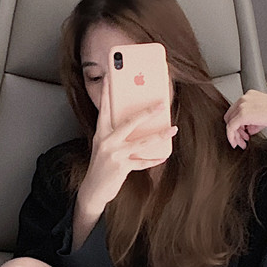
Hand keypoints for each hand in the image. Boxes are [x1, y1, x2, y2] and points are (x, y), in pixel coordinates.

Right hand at [78, 81, 177, 214]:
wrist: (93, 190)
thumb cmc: (102, 165)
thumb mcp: (105, 146)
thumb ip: (116, 134)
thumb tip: (137, 123)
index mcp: (101, 133)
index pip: (105, 108)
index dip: (107, 92)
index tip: (111, 77)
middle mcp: (106, 141)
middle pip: (129, 122)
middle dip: (146, 112)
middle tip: (160, 103)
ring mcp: (114, 154)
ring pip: (140, 142)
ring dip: (159, 135)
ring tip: (173, 129)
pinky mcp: (121, 167)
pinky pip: (141, 162)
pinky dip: (153, 160)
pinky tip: (163, 156)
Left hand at [224, 90, 266, 149]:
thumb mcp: (264, 115)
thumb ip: (254, 121)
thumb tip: (249, 129)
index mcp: (250, 95)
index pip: (236, 110)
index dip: (238, 124)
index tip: (243, 133)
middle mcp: (245, 98)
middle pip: (231, 116)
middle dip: (235, 130)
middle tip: (241, 139)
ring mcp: (243, 105)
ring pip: (230, 122)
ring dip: (234, 135)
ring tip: (242, 143)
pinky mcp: (242, 114)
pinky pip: (231, 128)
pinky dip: (232, 137)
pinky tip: (237, 143)